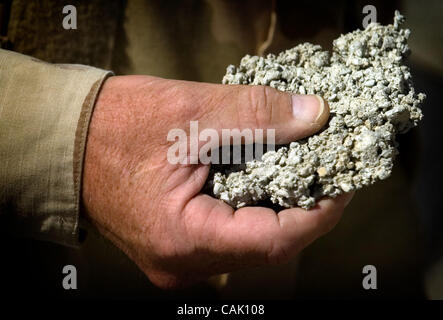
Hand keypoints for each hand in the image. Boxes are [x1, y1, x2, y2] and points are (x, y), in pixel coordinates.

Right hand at [82, 75, 353, 288]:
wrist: (67, 141)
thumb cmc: (114, 127)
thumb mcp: (190, 112)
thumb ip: (256, 115)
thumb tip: (315, 114)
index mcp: (183, 239)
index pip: (274, 241)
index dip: (319, 212)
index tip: (344, 180)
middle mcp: (183, 262)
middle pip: (266, 243)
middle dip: (302, 204)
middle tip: (324, 164)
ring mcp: (180, 257)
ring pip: (250, 239)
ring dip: (279, 202)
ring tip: (298, 164)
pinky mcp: (179, 243)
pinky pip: (230, 232)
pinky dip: (253, 204)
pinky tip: (262, 174)